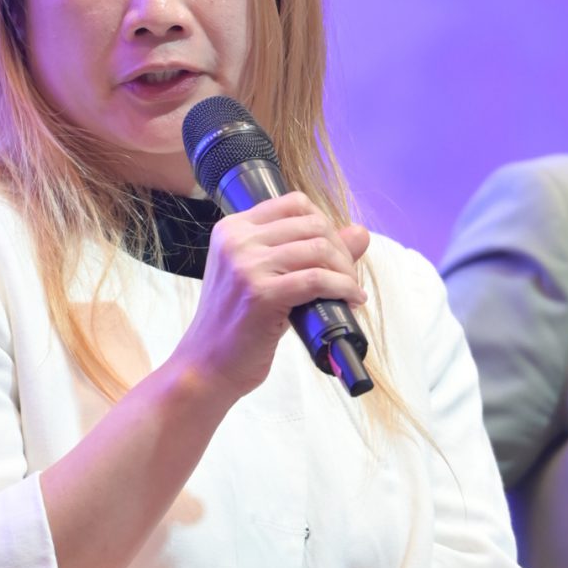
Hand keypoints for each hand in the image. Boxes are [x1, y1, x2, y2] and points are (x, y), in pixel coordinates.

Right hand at [173, 193, 368, 406]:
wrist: (207, 364)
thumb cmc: (236, 323)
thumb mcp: (264, 276)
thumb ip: (306, 249)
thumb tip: (360, 232)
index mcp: (232, 229)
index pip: (294, 203)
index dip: (325, 224)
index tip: (334, 250)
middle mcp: (236, 240)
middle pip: (312, 224)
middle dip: (341, 249)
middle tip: (347, 276)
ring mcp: (246, 266)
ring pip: (319, 249)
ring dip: (345, 271)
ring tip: (349, 290)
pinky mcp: (260, 294)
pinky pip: (318, 279)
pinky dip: (343, 288)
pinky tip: (351, 300)